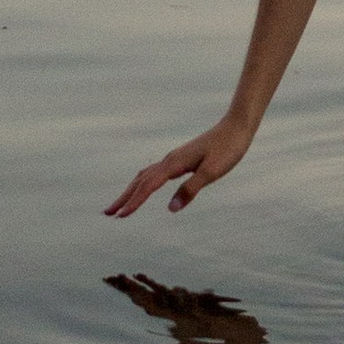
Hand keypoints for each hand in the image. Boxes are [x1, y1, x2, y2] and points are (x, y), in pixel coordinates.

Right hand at [105, 115, 255, 217]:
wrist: (236, 127)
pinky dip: (144, 183)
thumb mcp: (212, 172)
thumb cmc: (228, 149)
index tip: (121, 216)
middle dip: (124, 197)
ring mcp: (174, 159)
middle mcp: (170, 160)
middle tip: (107, 213)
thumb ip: (191, 189)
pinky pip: (155, 173)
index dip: (134, 202)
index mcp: (174, 163)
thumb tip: (171, 208)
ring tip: (120, 205)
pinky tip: (145, 188)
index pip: (148, 186)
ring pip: (145, 176)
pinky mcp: (180, 159)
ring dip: (131, 190)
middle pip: (140, 181)